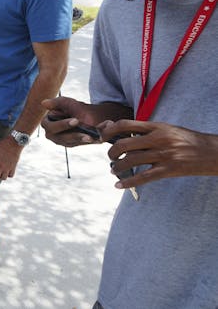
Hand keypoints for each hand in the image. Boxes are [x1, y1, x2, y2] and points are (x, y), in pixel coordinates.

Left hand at [0, 136, 22, 179]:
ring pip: (3, 178)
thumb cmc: (2, 145)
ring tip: (1, 171)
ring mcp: (7, 167)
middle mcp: (0, 166)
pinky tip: (7, 170)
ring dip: (2, 176)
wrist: (14, 142)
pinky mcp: (13, 167)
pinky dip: (9, 174)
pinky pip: (11, 175)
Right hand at [40, 96, 102, 146]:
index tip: (76, 121)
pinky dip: (90, 141)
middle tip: (87, 134)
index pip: (52, 127)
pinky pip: (81, 144)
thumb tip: (44, 103)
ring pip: (72, 142)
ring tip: (94, 138)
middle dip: (75, 135)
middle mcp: (52, 134)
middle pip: (62, 138)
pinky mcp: (72, 144)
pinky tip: (98, 139)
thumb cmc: (74, 108)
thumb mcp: (67, 103)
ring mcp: (62, 141)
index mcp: (47, 123)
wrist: (88, 114)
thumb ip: (57, 102)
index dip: (62, 125)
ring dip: (84, 140)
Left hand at [103, 119, 217, 187]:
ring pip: (130, 161)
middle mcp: (158, 139)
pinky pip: (143, 177)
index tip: (103, 137)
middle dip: (111, 152)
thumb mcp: (167, 129)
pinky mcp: (169, 170)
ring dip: (117, 167)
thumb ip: (146, 130)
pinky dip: (127, 182)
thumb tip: (121, 133)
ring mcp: (163, 155)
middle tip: (110, 157)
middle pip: (124, 144)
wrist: (213, 152)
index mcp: (156, 126)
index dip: (109, 130)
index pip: (125, 124)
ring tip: (114, 170)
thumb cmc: (187, 139)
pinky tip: (119, 185)